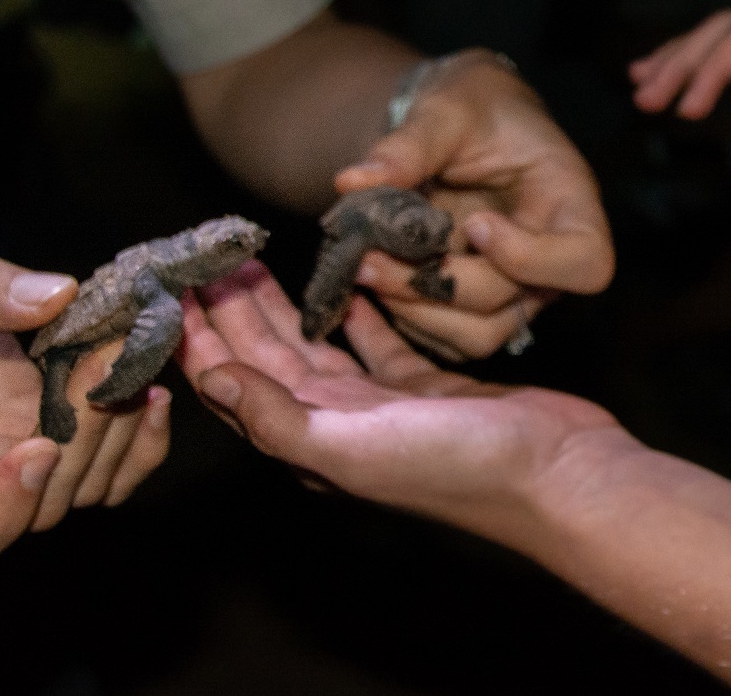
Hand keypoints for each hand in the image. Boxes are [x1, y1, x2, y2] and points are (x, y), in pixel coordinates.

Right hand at [0, 244, 170, 595]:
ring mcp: (2, 471)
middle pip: (33, 514)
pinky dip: (140, 441)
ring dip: (118, 429)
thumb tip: (55, 295)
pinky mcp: (40, 442)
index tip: (35, 448)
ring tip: (128, 349)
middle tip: (108, 354)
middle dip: (82, 438)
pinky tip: (152, 389)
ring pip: (80, 490)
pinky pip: (105, 471)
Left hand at [179, 261, 622, 534]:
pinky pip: (376, 341)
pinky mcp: (427, 387)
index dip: (199, 338)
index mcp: (313, 444)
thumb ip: (280, 417)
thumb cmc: (459, 466)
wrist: (558, 475)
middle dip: (232, 310)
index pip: (235, 385)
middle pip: (267, 359)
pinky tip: (341, 277)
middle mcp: (339, 426)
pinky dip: (354, 309)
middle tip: (208, 256)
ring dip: (284, 305)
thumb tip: (213, 381)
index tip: (172, 285)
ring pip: (315, 346)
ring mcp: (383, 407)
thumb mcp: (355, 446)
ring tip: (257, 259)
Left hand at [335, 50, 611, 359]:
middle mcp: (549, 258)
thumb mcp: (447, 107)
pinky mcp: (473, 307)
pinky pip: (443, 335)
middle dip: (437, 283)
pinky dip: (400, 314)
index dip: (531, 259)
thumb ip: (408, 145)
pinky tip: (366, 274)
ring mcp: (513, 289)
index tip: (474, 222)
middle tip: (370, 254)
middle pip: (511, 302)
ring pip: (476, 335)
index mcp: (568, 203)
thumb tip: (353, 182)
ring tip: (362, 265)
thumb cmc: (473, 106)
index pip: (586, 263)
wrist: (458, 125)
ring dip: (413, 308)